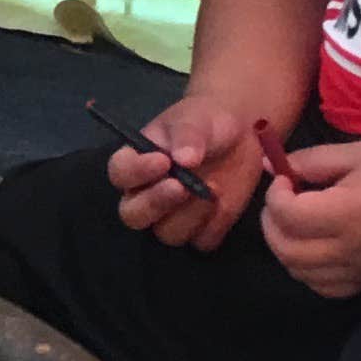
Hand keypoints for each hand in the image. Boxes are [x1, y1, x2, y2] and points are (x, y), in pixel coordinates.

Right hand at [108, 95, 265, 248]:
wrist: (240, 134)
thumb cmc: (206, 122)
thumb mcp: (196, 120)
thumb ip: (188, 135)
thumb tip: (185, 159)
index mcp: (136, 163)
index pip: (120, 174)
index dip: (136, 172)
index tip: (164, 161)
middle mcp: (147, 194)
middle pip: (133, 215)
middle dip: (156, 203)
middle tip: (182, 186)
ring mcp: (173, 216)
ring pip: (167, 233)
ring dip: (190, 214)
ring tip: (213, 188)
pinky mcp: (203, 228)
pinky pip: (202, 240)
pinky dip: (213, 225)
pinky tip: (224, 202)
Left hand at [259, 136, 360, 297]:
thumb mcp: (357, 153)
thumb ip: (310, 161)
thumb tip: (270, 165)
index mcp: (348, 213)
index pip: (287, 215)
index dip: (274, 194)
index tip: (285, 178)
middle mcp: (350, 249)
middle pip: (286, 249)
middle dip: (271, 223)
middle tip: (282, 201)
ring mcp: (359, 270)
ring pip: (299, 272)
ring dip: (285, 247)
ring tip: (295, 222)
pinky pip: (322, 287)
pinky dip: (306, 270)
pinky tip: (312, 247)